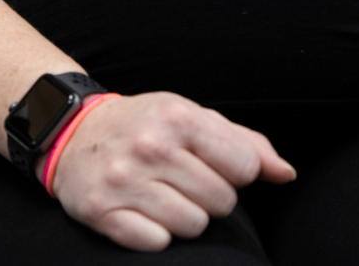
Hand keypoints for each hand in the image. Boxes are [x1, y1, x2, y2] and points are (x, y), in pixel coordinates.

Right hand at [50, 92, 295, 251]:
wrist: (73, 132)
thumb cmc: (146, 125)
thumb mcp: (193, 117)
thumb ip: (245, 143)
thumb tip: (285, 174)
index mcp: (178, 116)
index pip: (245, 167)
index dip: (235, 172)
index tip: (213, 165)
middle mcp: (150, 146)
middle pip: (221, 201)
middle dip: (210, 196)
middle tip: (183, 181)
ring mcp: (123, 180)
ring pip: (192, 226)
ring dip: (184, 217)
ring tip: (162, 195)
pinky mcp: (100, 211)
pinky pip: (156, 243)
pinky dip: (154, 234)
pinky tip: (141, 211)